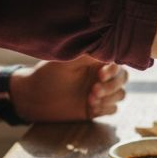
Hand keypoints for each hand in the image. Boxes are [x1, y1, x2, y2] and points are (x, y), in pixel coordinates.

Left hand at [12, 57, 128, 122]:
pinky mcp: (96, 108)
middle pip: (122, 80)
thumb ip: (88, 55)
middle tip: (93, 90)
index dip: (113, 70)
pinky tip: (91, 108)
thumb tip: (108, 48)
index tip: (100, 75)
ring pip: (120, 94)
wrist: (34, 98)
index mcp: (95, 62)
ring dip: (108, 98)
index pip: (117, 63)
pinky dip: (105, 108)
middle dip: (112, 86)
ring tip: (90, 100)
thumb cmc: (47, 75)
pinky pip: (112, 108)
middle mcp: (100, 76)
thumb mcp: (66, 62)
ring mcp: (99, 92)